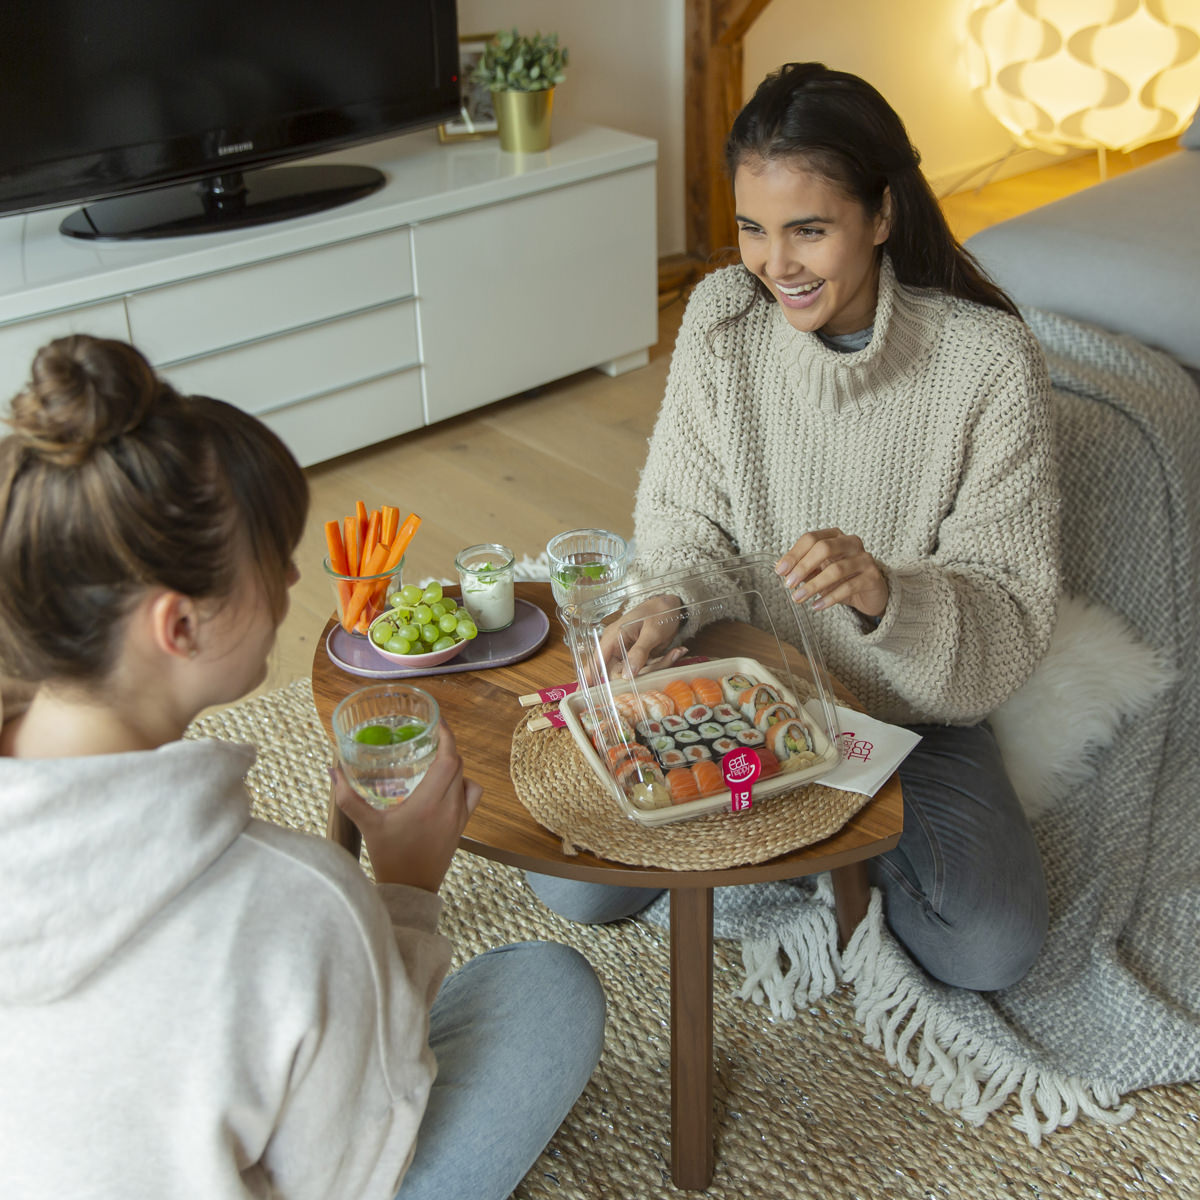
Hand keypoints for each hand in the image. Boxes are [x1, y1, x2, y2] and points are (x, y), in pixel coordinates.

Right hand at [333, 722, 480, 891]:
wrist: (411, 890)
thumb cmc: (390, 858)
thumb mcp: (368, 826)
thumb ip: (349, 797)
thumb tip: (334, 771)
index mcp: (429, 803)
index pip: (449, 760)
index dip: (446, 737)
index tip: (437, 723)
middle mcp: (450, 807)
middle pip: (458, 765)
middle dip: (446, 747)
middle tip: (428, 739)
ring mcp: (460, 817)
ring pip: (467, 779)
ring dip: (455, 766)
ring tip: (435, 762)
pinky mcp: (462, 826)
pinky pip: (471, 796)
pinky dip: (463, 785)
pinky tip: (444, 787)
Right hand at [594, 593, 689, 679]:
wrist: (673, 607)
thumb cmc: (659, 613)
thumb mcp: (652, 632)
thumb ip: (639, 652)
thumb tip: (627, 675)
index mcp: (614, 637)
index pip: (597, 659)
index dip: (589, 675)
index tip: (583, 691)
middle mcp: (617, 648)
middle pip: (620, 673)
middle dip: (644, 672)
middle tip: (665, 660)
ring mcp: (628, 655)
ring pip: (636, 674)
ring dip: (657, 666)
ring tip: (675, 651)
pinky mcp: (639, 659)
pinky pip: (647, 670)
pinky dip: (662, 664)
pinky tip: (676, 651)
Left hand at [776, 529, 887, 618]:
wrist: (871, 592)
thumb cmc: (843, 578)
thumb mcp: (821, 571)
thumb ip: (805, 569)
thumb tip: (783, 571)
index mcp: (836, 536)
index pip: (812, 538)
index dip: (794, 554)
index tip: (780, 571)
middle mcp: (852, 543)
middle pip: (824, 548)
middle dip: (803, 566)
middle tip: (788, 584)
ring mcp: (864, 559)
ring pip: (836, 569)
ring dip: (813, 585)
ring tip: (798, 598)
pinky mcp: (872, 577)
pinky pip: (848, 587)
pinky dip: (829, 597)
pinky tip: (816, 606)